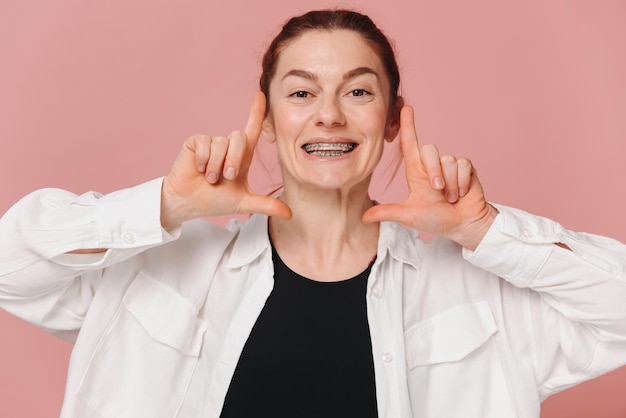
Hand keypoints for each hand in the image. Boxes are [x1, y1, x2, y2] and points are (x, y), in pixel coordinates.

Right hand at [161, 92, 291, 228]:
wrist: (189, 203)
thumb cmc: (215, 201)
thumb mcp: (244, 203)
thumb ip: (267, 205)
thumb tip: (291, 213)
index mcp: (241, 156)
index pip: (252, 130)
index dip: (257, 112)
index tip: (261, 94)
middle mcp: (228, 146)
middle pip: (240, 138)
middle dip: (234, 160)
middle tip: (227, 177)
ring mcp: (211, 143)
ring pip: (222, 143)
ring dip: (216, 165)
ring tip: (209, 178)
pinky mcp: (195, 142)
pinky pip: (205, 144)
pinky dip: (203, 160)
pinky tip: (198, 169)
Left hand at [362, 105, 497, 249]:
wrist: (463, 225)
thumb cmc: (436, 220)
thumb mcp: (408, 215)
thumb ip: (388, 213)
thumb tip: (363, 217)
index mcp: (416, 172)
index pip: (410, 144)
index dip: (408, 125)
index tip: (405, 107)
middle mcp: (432, 165)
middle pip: (430, 151)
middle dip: (435, 173)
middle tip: (438, 192)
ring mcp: (450, 166)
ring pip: (448, 160)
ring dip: (451, 183)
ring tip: (451, 197)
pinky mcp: (466, 168)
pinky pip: (464, 165)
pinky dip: (462, 182)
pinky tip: (461, 193)